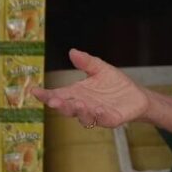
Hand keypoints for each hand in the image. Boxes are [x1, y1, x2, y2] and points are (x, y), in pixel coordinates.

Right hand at [31, 49, 149, 128]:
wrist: (136, 95)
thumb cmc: (115, 84)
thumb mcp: (100, 69)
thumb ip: (86, 62)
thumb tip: (72, 51)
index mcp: (77, 93)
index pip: (58, 94)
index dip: (45, 95)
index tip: (34, 90)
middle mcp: (84, 106)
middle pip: (68, 108)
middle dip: (60, 105)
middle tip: (53, 101)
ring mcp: (96, 114)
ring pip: (83, 117)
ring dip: (79, 111)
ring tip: (78, 103)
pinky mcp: (112, 119)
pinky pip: (104, 120)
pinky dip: (100, 116)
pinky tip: (98, 109)